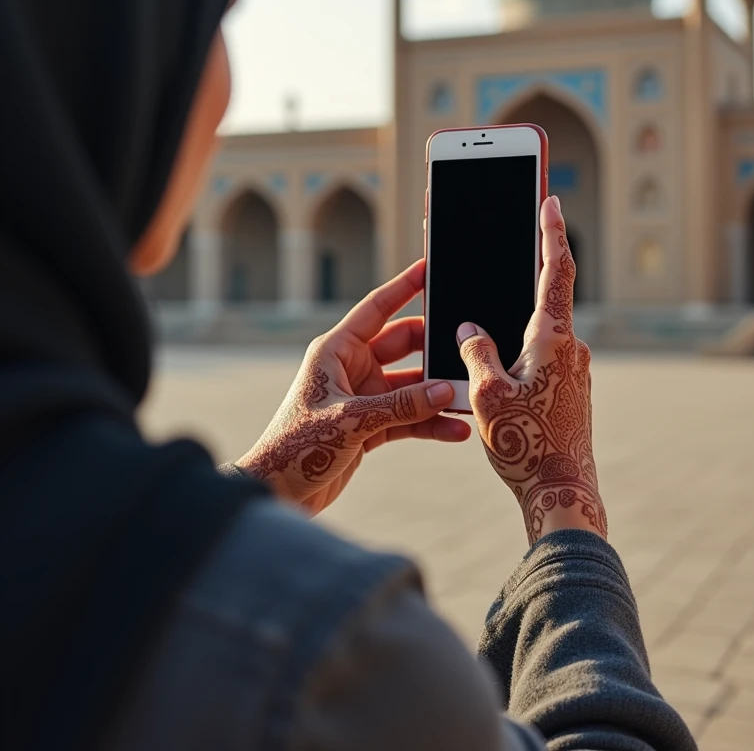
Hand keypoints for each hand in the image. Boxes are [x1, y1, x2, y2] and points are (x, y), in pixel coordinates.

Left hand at [237, 261, 470, 514]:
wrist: (278, 491)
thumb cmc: (297, 448)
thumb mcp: (350, 420)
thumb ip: (400, 406)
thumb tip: (445, 391)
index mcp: (336, 350)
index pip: (377, 308)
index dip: (404, 287)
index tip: (430, 268)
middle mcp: (351, 367)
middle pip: (403, 345)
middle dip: (434, 348)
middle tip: (467, 347)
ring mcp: (363, 396)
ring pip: (411, 385)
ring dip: (437, 392)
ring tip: (469, 397)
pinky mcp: (371, 425)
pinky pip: (409, 417)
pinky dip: (430, 423)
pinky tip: (455, 430)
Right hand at [456, 195, 606, 545]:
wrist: (563, 493)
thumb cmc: (525, 445)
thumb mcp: (487, 394)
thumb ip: (476, 352)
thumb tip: (471, 331)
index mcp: (552, 338)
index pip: (554, 269)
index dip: (550, 231)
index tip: (550, 199)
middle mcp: (570, 348)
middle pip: (542, 300)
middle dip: (516, 282)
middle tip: (498, 261)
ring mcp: (574, 370)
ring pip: (537, 335)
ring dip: (512, 330)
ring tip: (481, 344)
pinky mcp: (570, 390)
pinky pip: (541, 359)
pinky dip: (518, 355)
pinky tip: (497, 378)